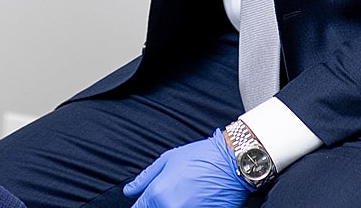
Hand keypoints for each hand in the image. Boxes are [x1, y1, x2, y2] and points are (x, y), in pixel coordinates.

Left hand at [123, 130, 250, 207]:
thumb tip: (129, 191)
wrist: (230, 163)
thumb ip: (145, 178)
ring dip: (171, 207)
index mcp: (159, 195)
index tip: (146, 203)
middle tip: (173, 194)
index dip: (141, 206)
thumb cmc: (201, 158)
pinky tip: (193, 201)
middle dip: (156, 206)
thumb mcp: (167, 160)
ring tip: (185, 195)